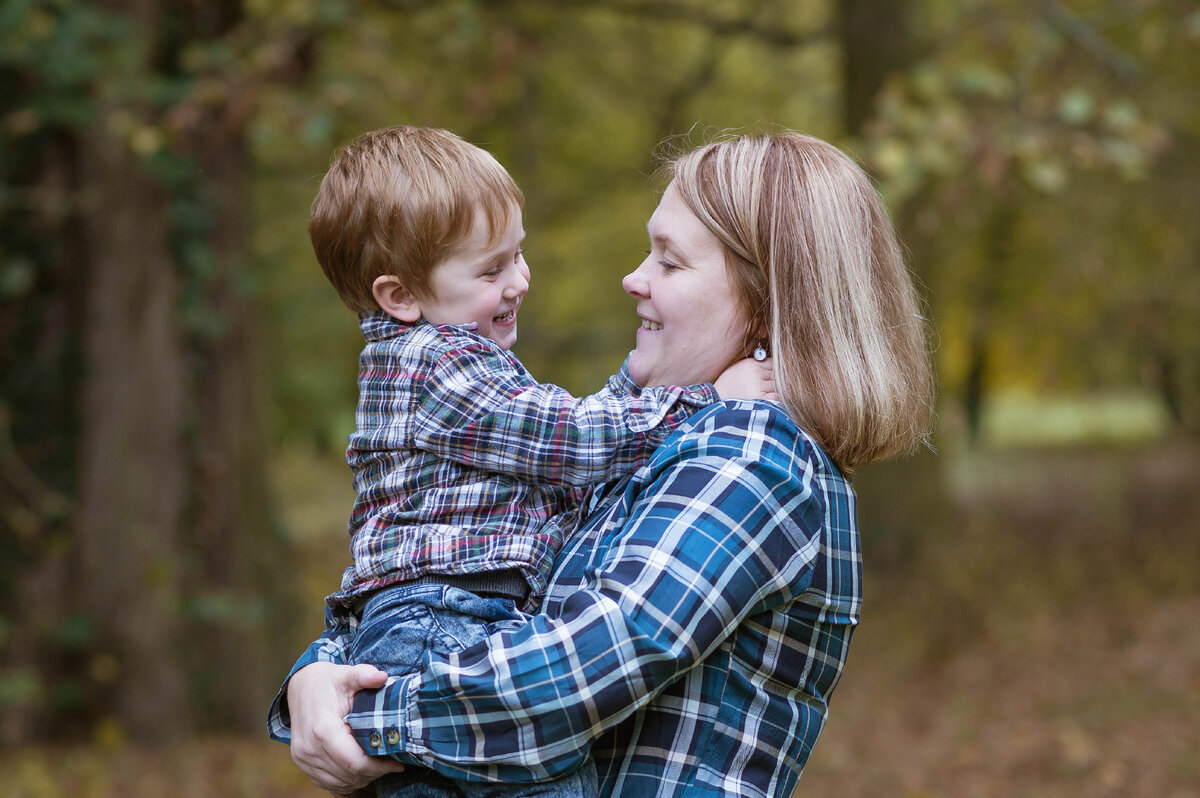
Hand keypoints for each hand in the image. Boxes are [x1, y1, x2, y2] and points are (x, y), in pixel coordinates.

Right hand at [287, 662, 404, 793]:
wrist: (301, 685)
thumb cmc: (328, 681)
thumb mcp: (347, 674)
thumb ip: (364, 675)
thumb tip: (382, 677)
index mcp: (323, 729)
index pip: (355, 762)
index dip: (379, 767)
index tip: (396, 763)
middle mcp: (309, 748)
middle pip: (348, 775)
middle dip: (373, 773)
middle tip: (391, 764)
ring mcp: (303, 758)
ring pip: (337, 782)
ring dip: (360, 779)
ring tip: (378, 767)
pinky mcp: (301, 762)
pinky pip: (325, 782)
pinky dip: (344, 781)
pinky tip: (360, 771)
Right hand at [713, 357, 776, 400]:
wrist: (717, 396)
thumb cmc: (728, 383)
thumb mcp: (739, 366)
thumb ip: (754, 364)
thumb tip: (769, 363)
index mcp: (752, 364)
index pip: (773, 363)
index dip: (777, 369)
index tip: (778, 374)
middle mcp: (756, 373)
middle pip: (777, 374)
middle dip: (780, 379)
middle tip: (781, 384)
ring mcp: (758, 385)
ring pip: (778, 384)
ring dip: (779, 388)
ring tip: (777, 392)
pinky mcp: (759, 398)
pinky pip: (776, 396)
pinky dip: (778, 397)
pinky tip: (776, 398)